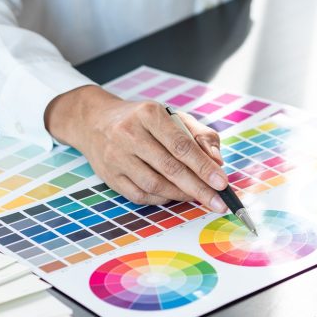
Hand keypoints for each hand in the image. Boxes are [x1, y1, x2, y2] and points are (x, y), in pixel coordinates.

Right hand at [44, 85, 228, 209]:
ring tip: (198, 196)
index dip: (203, 167)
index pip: (181, 145)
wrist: (95, 122)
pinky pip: (140, 195)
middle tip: (218, 202)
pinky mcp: (110, 176)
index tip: (221, 183)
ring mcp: (116, 157)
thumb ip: (200, 136)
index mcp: (149, 114)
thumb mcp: (173, 117)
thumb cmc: (143, 120)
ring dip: (181, 195)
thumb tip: (217, 162)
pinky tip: (175, 195)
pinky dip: (162, 199)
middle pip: (170, 168)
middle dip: (198, 188)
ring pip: (154, 185)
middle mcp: (129, 134)